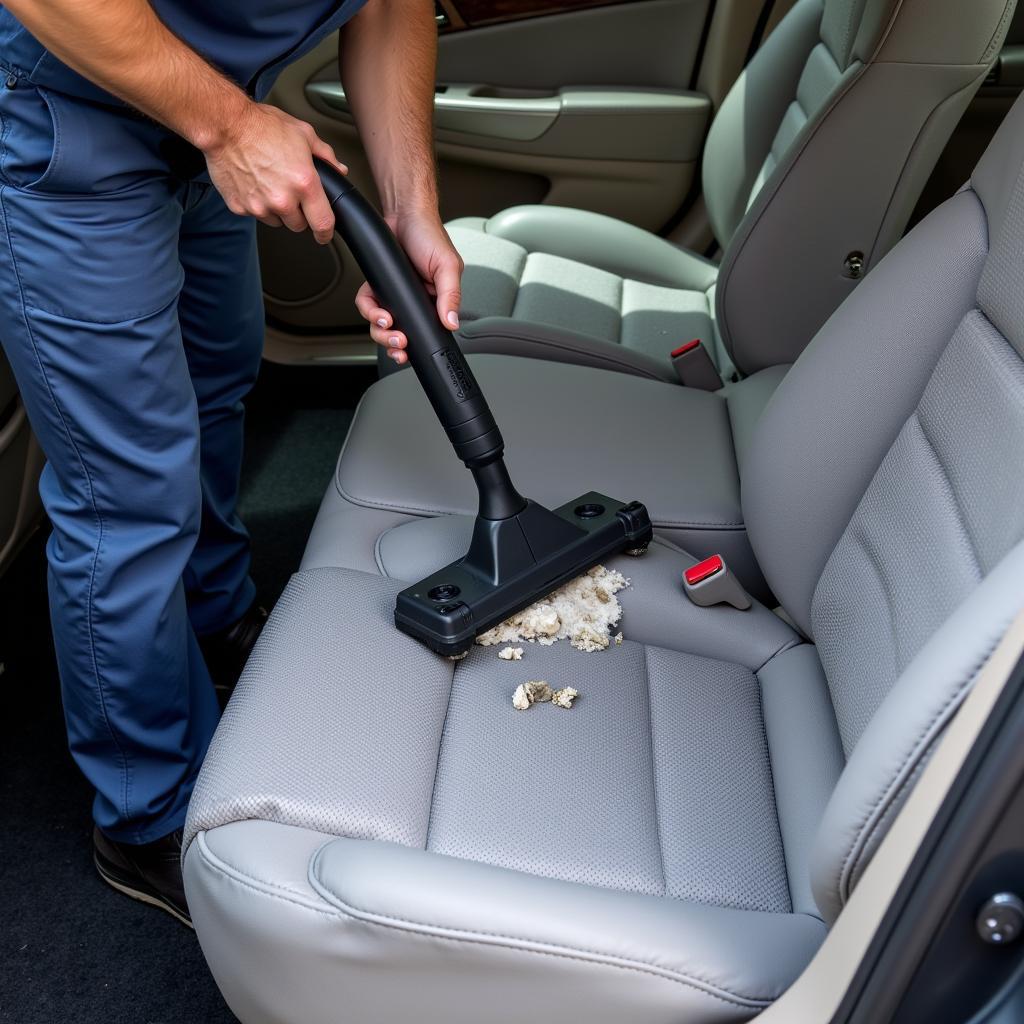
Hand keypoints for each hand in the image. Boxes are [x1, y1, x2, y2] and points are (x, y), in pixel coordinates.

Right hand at [202, 102, 346, 244]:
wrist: (225, 125)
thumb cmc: (261, 126)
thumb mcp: (303, 133)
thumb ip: (325, 155)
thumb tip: (339, 169)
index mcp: (304, 184)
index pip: (323, 223)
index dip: (326, 233)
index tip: (325, 235)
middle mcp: (283, 200)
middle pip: (298, 225)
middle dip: (298, 213)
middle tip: (290, 191)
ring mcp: (260, 206)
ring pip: (276, 221)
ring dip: (277, 210)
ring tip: (270, 182)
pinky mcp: (240, 207)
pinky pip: (255, 214)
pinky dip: (256, 203)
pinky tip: (254, 183)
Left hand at [355, 210, 463, 364]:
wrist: (405, 214)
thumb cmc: (430, 236)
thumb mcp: (448, 266)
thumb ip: (451, 295)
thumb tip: (452, 322)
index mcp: (436, 301)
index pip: (427, 331)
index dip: (416, 344)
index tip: (409, 349)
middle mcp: (415, 301)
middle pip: (401, 333)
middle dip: (394, 342)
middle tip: (397, 341)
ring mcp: (396, 296)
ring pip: (382, 324)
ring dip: (380, 329)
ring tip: (385, 322)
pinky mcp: (380, 286)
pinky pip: (368, 304)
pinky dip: (367, 308)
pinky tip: (373, 306)